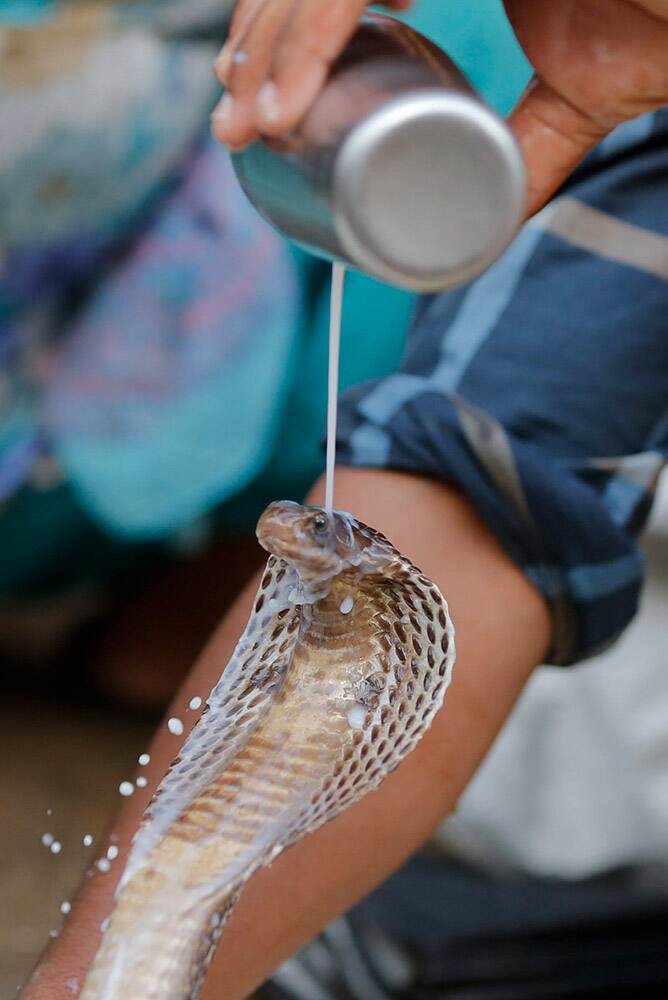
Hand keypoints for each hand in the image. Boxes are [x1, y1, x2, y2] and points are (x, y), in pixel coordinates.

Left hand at [211, 0, 667, 217]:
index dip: (286, 29)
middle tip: (235, 119)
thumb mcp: (579, 99)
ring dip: (277, 36)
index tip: (254, 97)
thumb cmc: (664, 30)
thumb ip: (529, 150)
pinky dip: (320, 23)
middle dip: (262, 38)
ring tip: (252, 116)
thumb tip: (484, 224)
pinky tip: (292, 85)